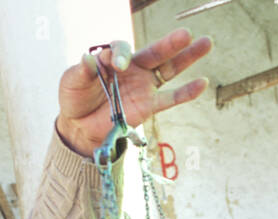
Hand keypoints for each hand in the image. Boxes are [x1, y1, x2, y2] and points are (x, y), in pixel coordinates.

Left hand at [56, 28, 212, 157]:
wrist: (79, 126)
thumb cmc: (75, 98)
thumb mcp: (72, 81)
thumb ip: (82, 70)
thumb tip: (88, 59)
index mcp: (113, 58)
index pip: (122, 49)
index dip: (120, 54)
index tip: (117, 65)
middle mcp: (133, 68)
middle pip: (155, 52)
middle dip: (170, 43)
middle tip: (186, 34)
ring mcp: (143, 86)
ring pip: (169, 69)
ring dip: (187, 58)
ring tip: (206, 43)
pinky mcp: (149, 106)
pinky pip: (171, 98)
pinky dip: (187, 92)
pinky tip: (202, 83)